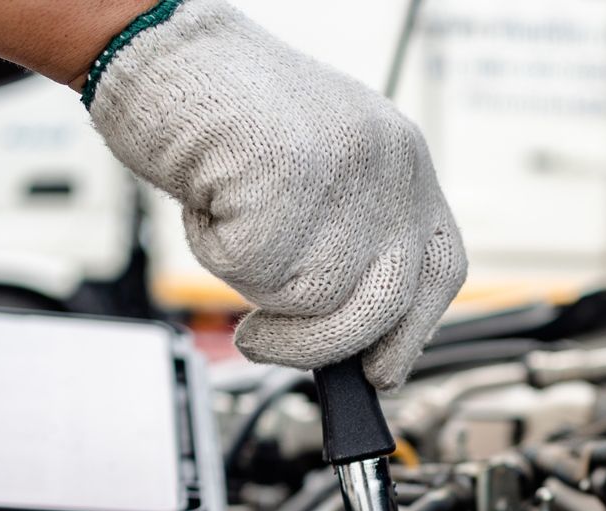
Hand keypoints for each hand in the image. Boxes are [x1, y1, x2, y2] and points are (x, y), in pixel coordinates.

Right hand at [86, 0, 465, 387]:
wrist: (163, 47)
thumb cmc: (225, 110)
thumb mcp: (320, 169)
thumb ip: (352, 237)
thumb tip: (357, 326)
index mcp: (403, 161)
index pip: (442, 270)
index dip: (411, 332)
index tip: (381, 368)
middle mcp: (387, 164)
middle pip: (382, 305)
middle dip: (319, 344)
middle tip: (264, 340)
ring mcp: (343, 170)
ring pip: (318, 301)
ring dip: (259, 292)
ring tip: (231, 231)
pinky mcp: (288, 180)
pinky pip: (255, 276)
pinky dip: (218, 255)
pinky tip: (212, 204)